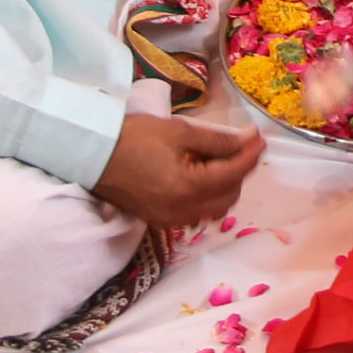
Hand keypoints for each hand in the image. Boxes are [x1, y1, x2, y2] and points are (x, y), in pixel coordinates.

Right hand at [93, 108, 262, 232]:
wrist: (92, 154)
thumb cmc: (133, 138)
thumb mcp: (179, 132)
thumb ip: (217, 140)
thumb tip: (246, 141)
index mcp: (188, 188)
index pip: (233, 174)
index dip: (250, 155)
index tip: (260, 139)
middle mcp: (182, 211)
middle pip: (229, 196)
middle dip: (238, 171)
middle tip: (238, 146)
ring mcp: (170, 220)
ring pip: (214, 208)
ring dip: (224, 186)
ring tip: (216, 159)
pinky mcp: (159, 220)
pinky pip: (195, 213)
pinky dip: (205, 196)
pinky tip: (198, 174)